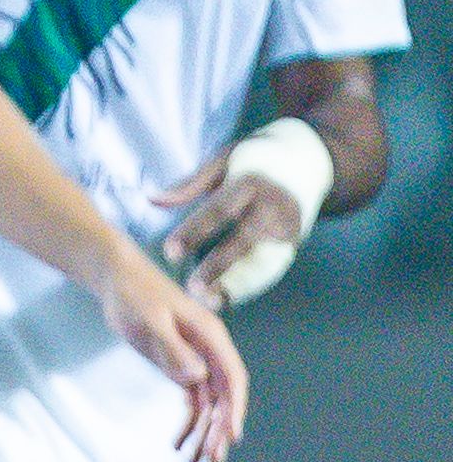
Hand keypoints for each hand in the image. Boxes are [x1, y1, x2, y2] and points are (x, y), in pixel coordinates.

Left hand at [98, 257, 249, 461]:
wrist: (118, 280)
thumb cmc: (134, 295)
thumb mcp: (150, 320)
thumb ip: (172, 349)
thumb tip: (197, 378)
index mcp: (210, 337)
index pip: (232, 378)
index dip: (234, 408)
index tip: (231, 436)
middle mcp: (209, 352)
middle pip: (222, 397)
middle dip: (219, 430)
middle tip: (211, 460)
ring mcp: (196, 360)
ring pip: (207, 403)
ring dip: (203, 432)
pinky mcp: (179, 365)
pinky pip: (191, 400)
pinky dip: (188, 421)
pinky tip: (178, 442)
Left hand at [152, 145, 311, 305]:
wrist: (309, 160)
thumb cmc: (255, 159)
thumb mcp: (224, 159)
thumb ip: (191, 183)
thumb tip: (152, 199)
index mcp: (251, 184)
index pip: (219, 211)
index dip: (194, 232)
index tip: (170, 253)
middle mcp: (273, 208)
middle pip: (245, 241)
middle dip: (219, 267)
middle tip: (192, 288)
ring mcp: (287, 228)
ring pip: (264, 262)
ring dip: (238, 285)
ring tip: (211, 302)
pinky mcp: (294, 243)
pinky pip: (272, 269)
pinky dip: (251, 286)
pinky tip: (227, 299)